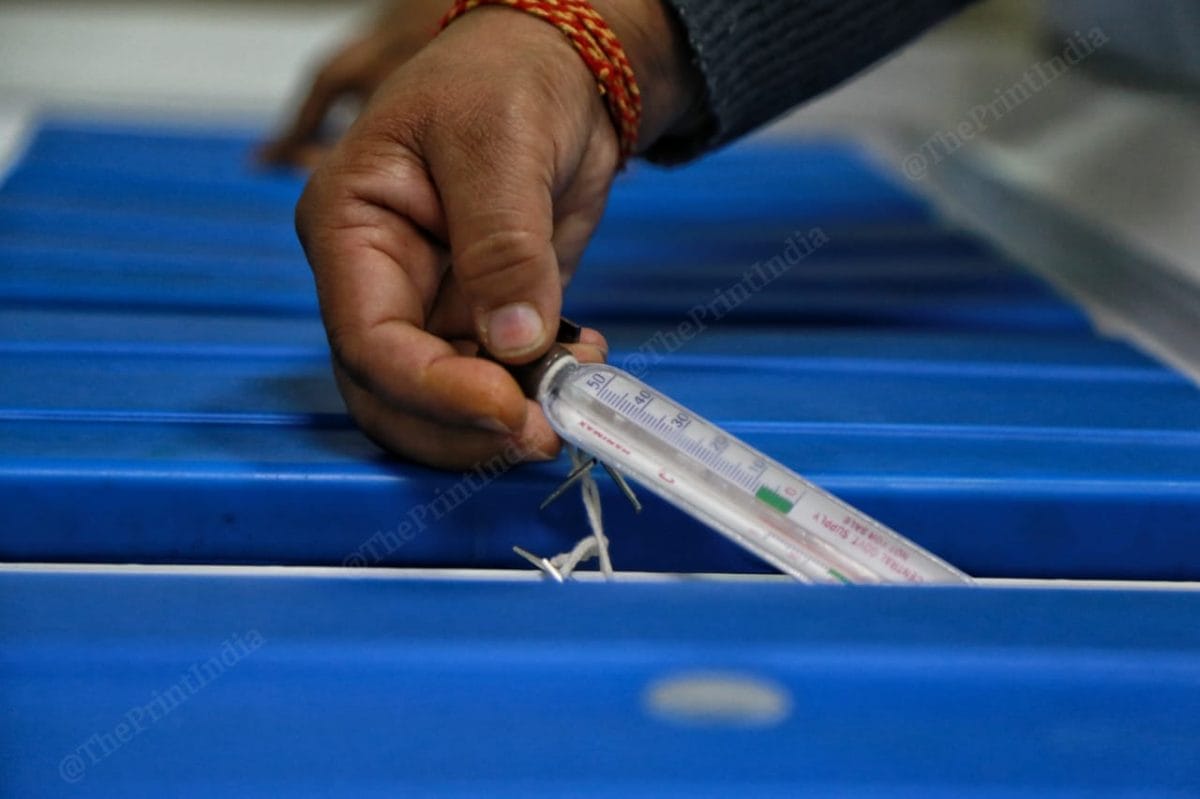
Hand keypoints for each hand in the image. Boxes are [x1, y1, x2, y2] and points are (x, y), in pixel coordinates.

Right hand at [295, 2, 702, 468]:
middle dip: (463, 428)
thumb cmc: (503, 77)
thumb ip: (502, 243)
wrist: (558, 72)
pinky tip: (582, 361)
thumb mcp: (498, 142)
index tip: (508, 406)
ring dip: (505, 419)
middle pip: (393, 394)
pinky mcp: (480, 316)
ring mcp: (429, 305)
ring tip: (574, 392)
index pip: (369, 343)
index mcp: (350, 230)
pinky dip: (536, 390)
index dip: (434, 390)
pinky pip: (494, 381)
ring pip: (442, 403)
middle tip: (541, 434)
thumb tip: (515, 341)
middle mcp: (378, 280)